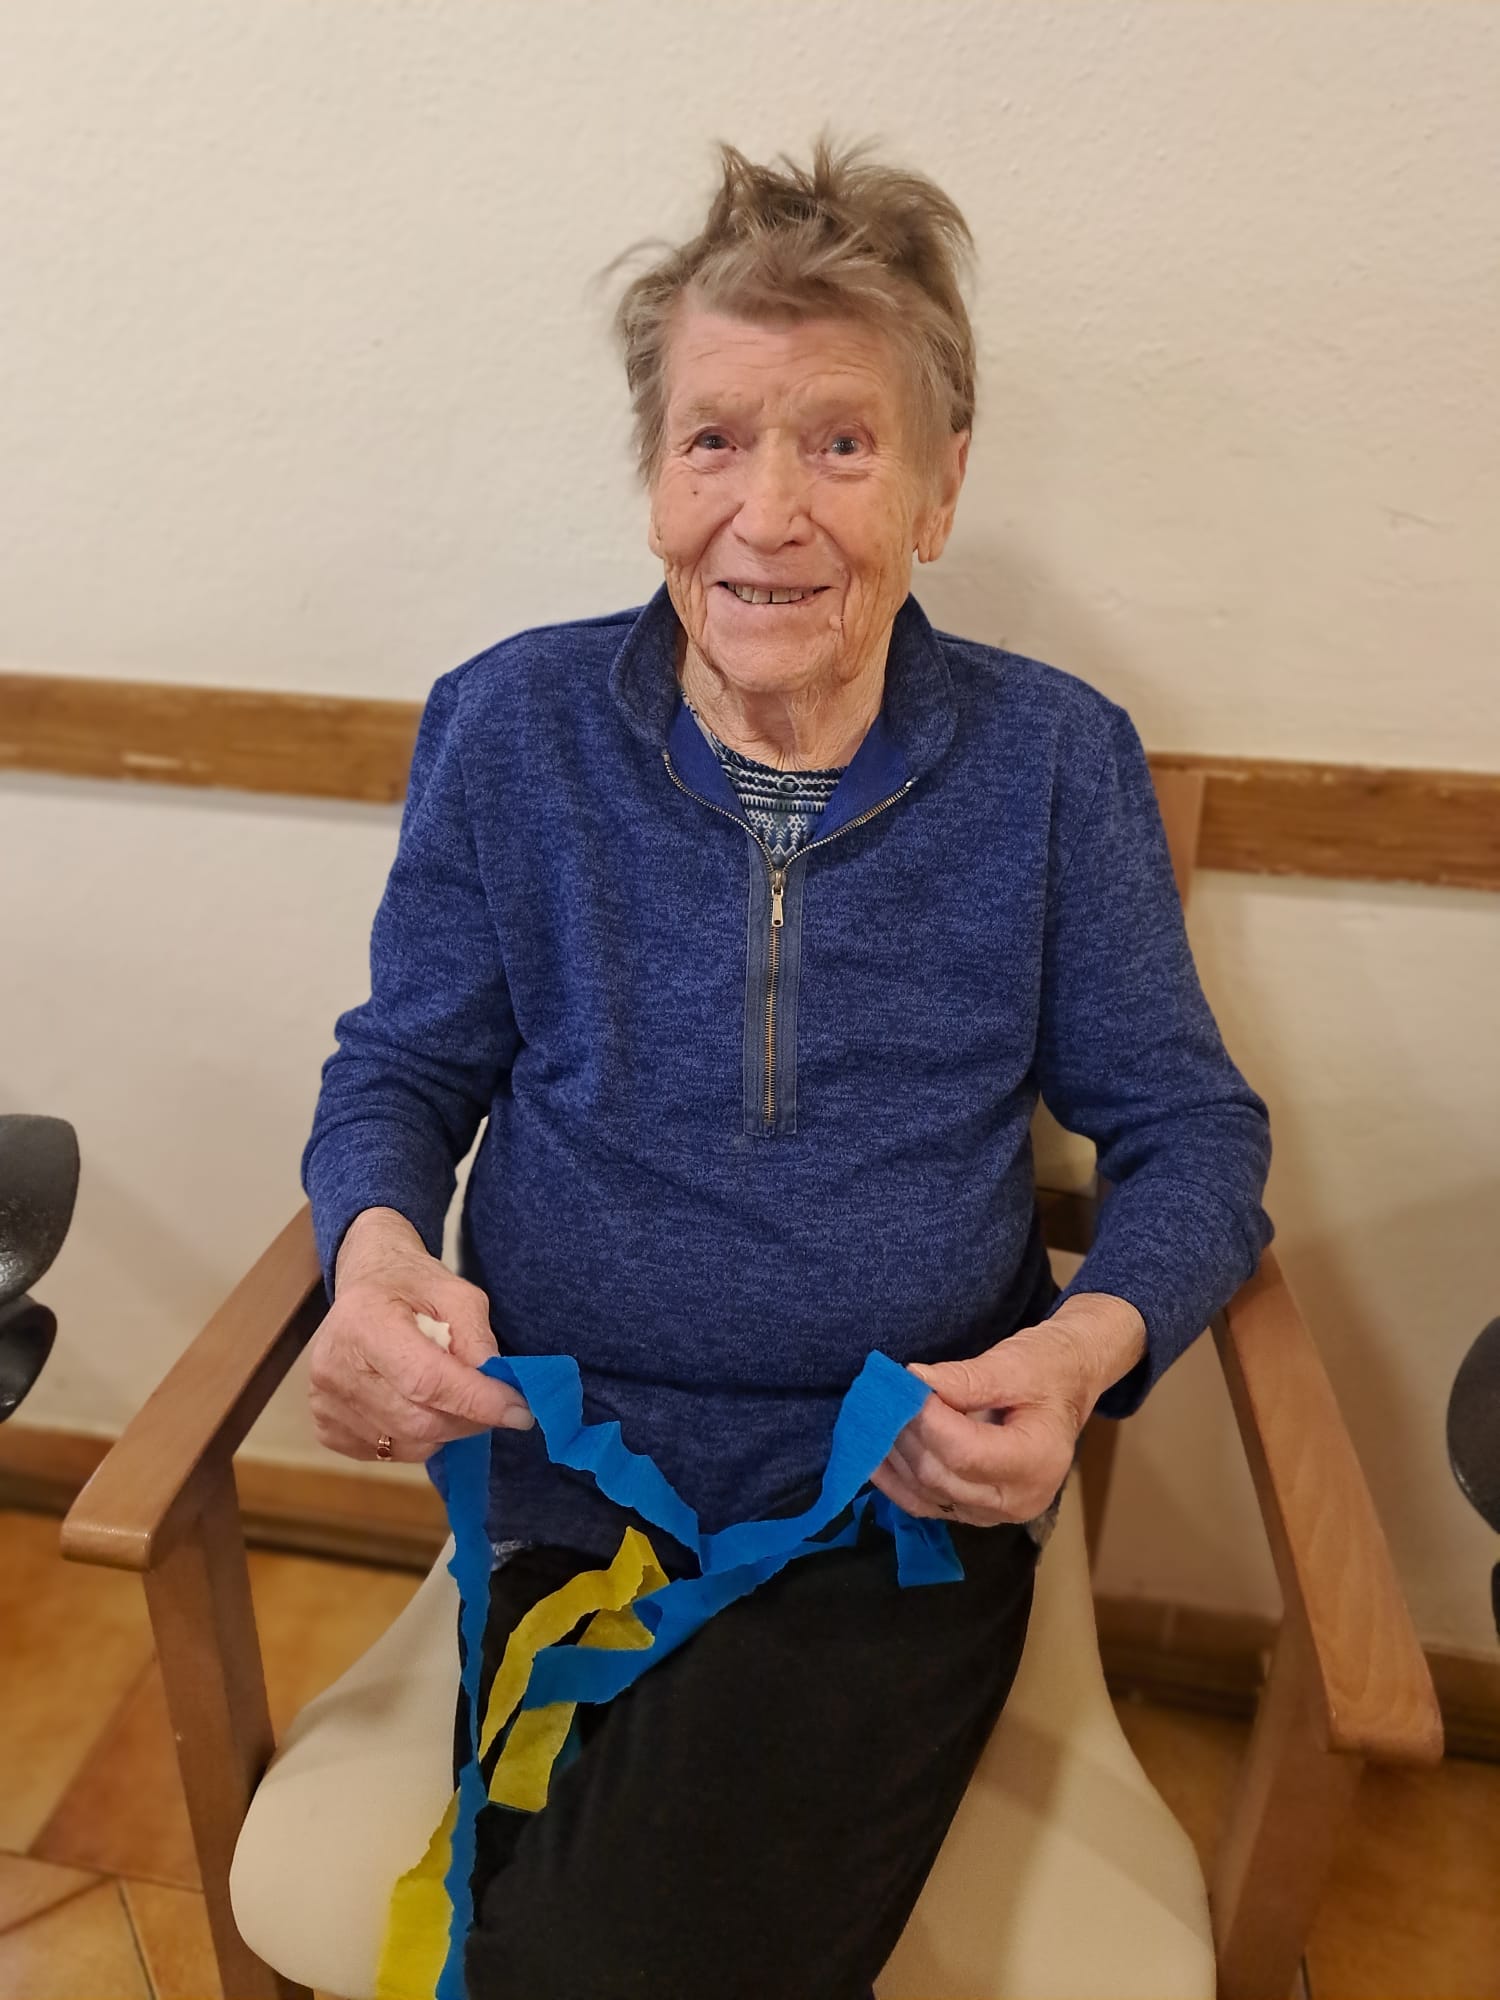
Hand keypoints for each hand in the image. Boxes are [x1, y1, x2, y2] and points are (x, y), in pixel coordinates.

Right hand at [307, 1206, 533, 1462]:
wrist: (365, 1285)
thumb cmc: (412, 1285)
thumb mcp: (457, 1293)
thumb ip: (477, 1338)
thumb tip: (496, 1387)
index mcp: (364, 1322)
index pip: (426, 1380)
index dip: (477, 1401)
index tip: (520, 1412)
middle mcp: (334, 1367)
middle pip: (417, 1421)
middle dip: (469, 1420)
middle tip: (496, 1404)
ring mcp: (324, 1401)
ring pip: (407, 1444)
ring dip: (446, 1431)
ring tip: (453, 1397)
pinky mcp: (326, 1426)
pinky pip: (386, 1453)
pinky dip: (417, 1438)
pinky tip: (419, 1404)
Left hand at [870, 1295, 1146, 1526]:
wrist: (1067, 1385)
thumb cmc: (1046, 1369)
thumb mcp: (1013, 1364)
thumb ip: (963, 1379)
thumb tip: (911, 1380)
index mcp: (1039, 1461)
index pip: (965, 1452)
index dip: (925, 1420)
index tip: (902, 1385)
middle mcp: (1020, 1499)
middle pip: (940, 1475)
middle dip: (904, 1434)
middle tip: (881, 1396)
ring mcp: (996, 1514)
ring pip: (926, 1493)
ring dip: (894, 1455)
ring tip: (874, 1416)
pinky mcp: (974, 1513)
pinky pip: (924, 1504)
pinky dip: (895, 1478)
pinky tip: (873, 1451)